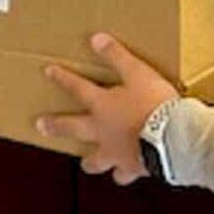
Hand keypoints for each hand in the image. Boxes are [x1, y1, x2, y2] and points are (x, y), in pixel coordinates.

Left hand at [37, 34, 178, 185]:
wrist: (173, 139)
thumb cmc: (154, 105)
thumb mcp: (138, 73)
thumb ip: (117, 57)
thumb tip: (96, 38)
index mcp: (103, 106)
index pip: (77, 88)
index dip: (63, 78)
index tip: (48, 71)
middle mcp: (103, 132)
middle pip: (72, 128)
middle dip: (56, 126)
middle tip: (40, 125)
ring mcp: (116, 154)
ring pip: (96, 161)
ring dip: (91, 161)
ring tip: (88, 163)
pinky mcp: (133, 169)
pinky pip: (124, 175)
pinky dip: (124, 174)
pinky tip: (127, 172)